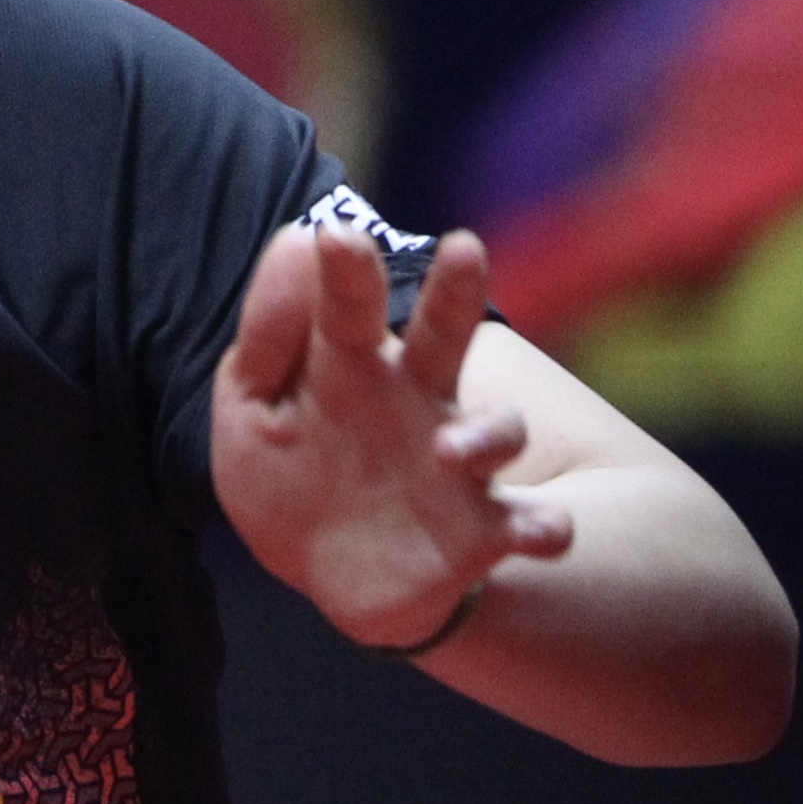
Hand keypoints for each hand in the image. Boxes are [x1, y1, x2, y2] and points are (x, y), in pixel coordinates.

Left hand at [212, 222, 572, 647]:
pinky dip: (545, 527)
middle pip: (442, 340)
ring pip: (496, 430)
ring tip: (452, 447)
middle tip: (462, 247)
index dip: (346, 271)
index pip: (346, 308)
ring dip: (486, 432)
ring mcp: (458, 465)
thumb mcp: (254, 407)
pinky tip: (547, 532)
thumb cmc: (290, 470)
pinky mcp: (485, 530)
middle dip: (453, 297)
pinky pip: (530, 524)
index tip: (333, 232)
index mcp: (351, 367)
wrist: (330, 571)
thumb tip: (296, 236)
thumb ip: (269, 335)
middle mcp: (418, 403)